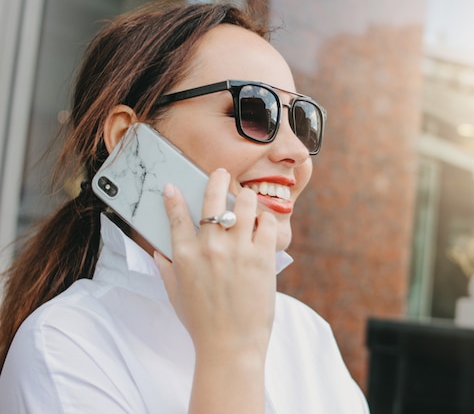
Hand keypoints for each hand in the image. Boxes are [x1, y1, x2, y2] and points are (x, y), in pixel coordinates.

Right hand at [154, 167, 276, 365]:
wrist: (230, 346)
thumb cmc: (202, 323)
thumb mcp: (175, 295)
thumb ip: (166, 269)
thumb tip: (158, 251)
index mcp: (184, 256)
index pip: (176, 216)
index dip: (173, 197)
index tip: (173, 185)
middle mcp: (210, 248)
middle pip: (213, 199)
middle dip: (217, 179)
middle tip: (222, 174)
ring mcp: (237, 251)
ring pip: (244, 204)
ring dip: (246, 197)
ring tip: (247, 198)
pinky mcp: (262, 258)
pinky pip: (266, 223)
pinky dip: (265, 219)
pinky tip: (263, 222)